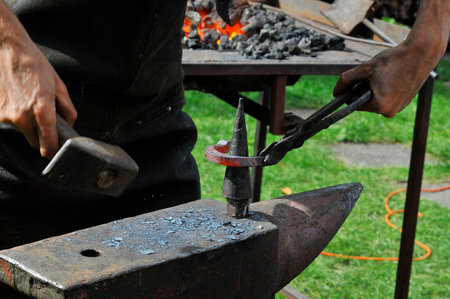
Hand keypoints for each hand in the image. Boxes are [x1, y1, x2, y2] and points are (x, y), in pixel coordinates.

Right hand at [0, 6, 76, 157]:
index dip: (53, 150)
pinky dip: (16, 115)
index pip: (48, 145)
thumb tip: (70, 124)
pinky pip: (11, 121)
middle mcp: (23, 117)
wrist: (7, 51)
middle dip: (41, 135)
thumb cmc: (35, 66)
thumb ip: (67, 109)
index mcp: (42, 111)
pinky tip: (19, 99)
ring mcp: (7, 116)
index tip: (56, 150)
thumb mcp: (59, 86)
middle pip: (35, 142)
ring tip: (30, 102)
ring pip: (22, 131)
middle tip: (45, 120)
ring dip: (28, 124)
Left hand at [333, 42, 431, 116]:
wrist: (421, 52)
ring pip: (377, 99)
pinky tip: (391, 77)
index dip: (351, 92)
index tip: (355, 81)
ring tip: (384, 75)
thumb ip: (347, 80)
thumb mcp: (365, 69)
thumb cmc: (394, 60)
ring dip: (375, 88)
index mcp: (380, 106)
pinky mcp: (405, 102)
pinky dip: (386, 88)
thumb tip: (335, 92)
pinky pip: (388, 98)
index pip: (355, 104)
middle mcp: (390, 112)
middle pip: (366, 102)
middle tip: (373, 75)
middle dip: (365, 89)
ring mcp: (399, 108)